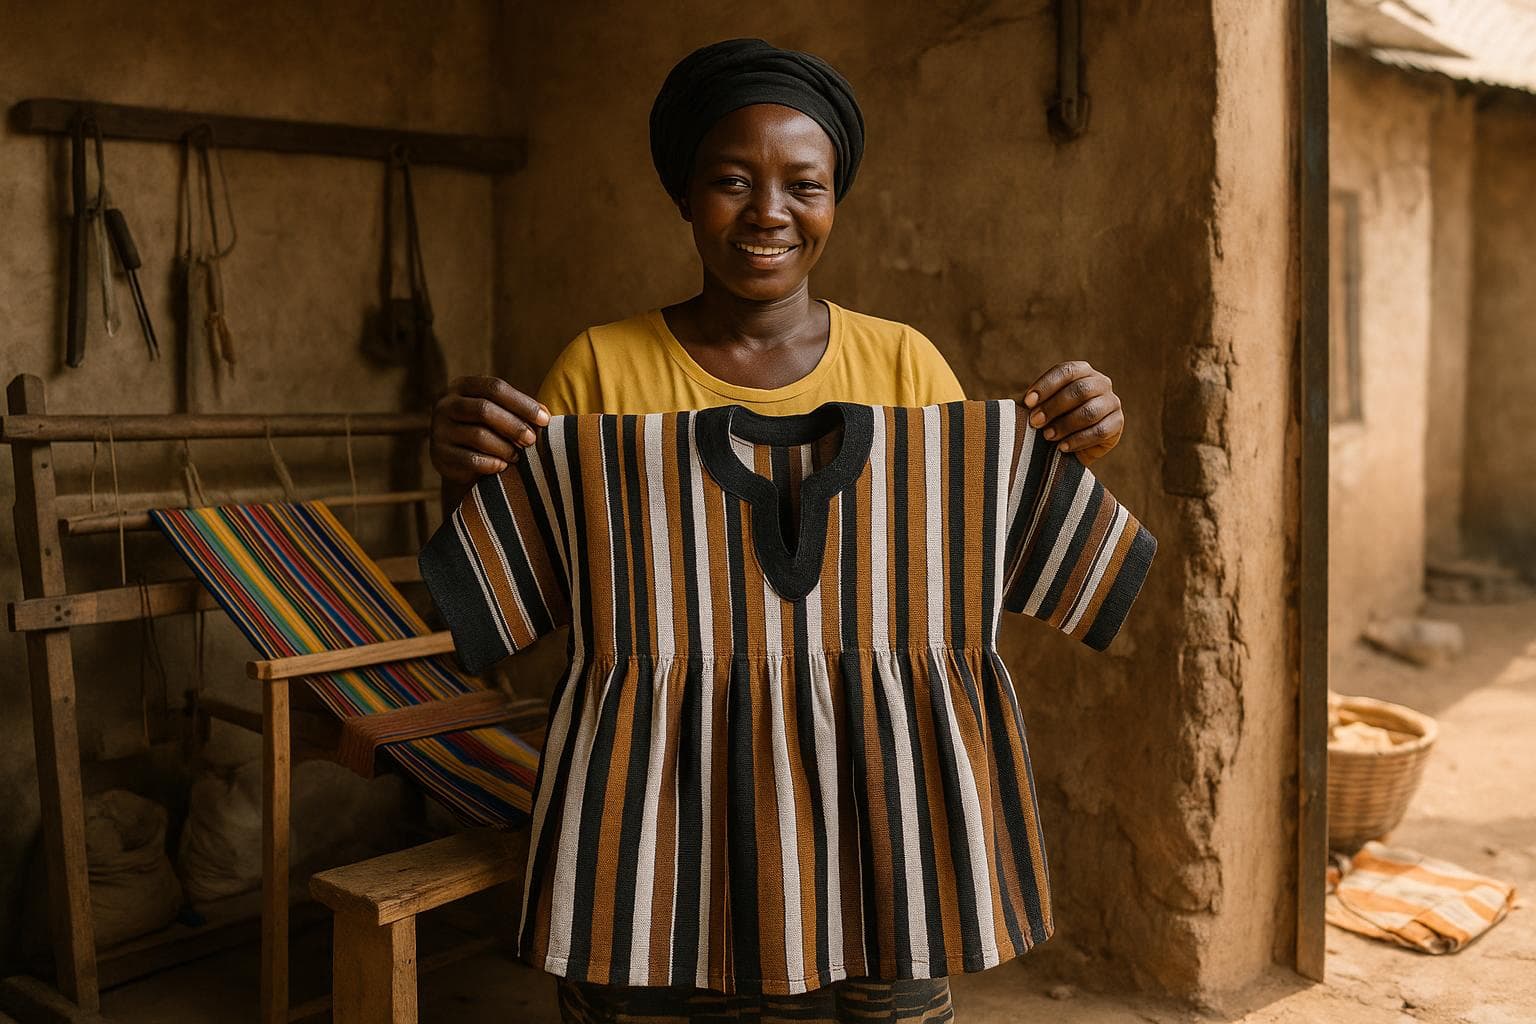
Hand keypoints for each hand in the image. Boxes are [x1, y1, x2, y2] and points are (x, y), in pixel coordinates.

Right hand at [430, 376, 548, 483]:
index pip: (494, 387)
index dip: (522, 403)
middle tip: (531, 440)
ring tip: (518, 456)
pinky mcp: (438, 454)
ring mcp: (438, 429)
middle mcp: (445, 404)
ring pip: (478, 435)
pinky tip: (502, 466)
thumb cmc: (489, 431)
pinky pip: (469, 459)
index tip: (545, 419)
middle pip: (484, 409)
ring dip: (504, 447)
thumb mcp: (501, 414)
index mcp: (462, 386)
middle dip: (514, 426)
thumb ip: (520, 410)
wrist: (460, 463)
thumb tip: (546, 415)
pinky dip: (490, 463)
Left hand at [1022, 361, 1123, 466]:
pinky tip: (1062, 447)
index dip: (1046, 386)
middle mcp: (1101, 382)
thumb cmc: (1052, 419)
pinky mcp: (1117, 423)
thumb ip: (1034, 401)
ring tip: (1047, 436)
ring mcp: (1112, 402)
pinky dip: (1078, 440)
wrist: (1071, 445)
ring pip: (1090, 411)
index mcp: (1082, 371)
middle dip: (1053, 407)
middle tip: (1035, 422)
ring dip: (1065, 425)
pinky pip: (1100, 431)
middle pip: (1079, 390)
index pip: (1065, 372)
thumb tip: (1023, 402)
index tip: (1027, 402)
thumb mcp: (1041, 407)